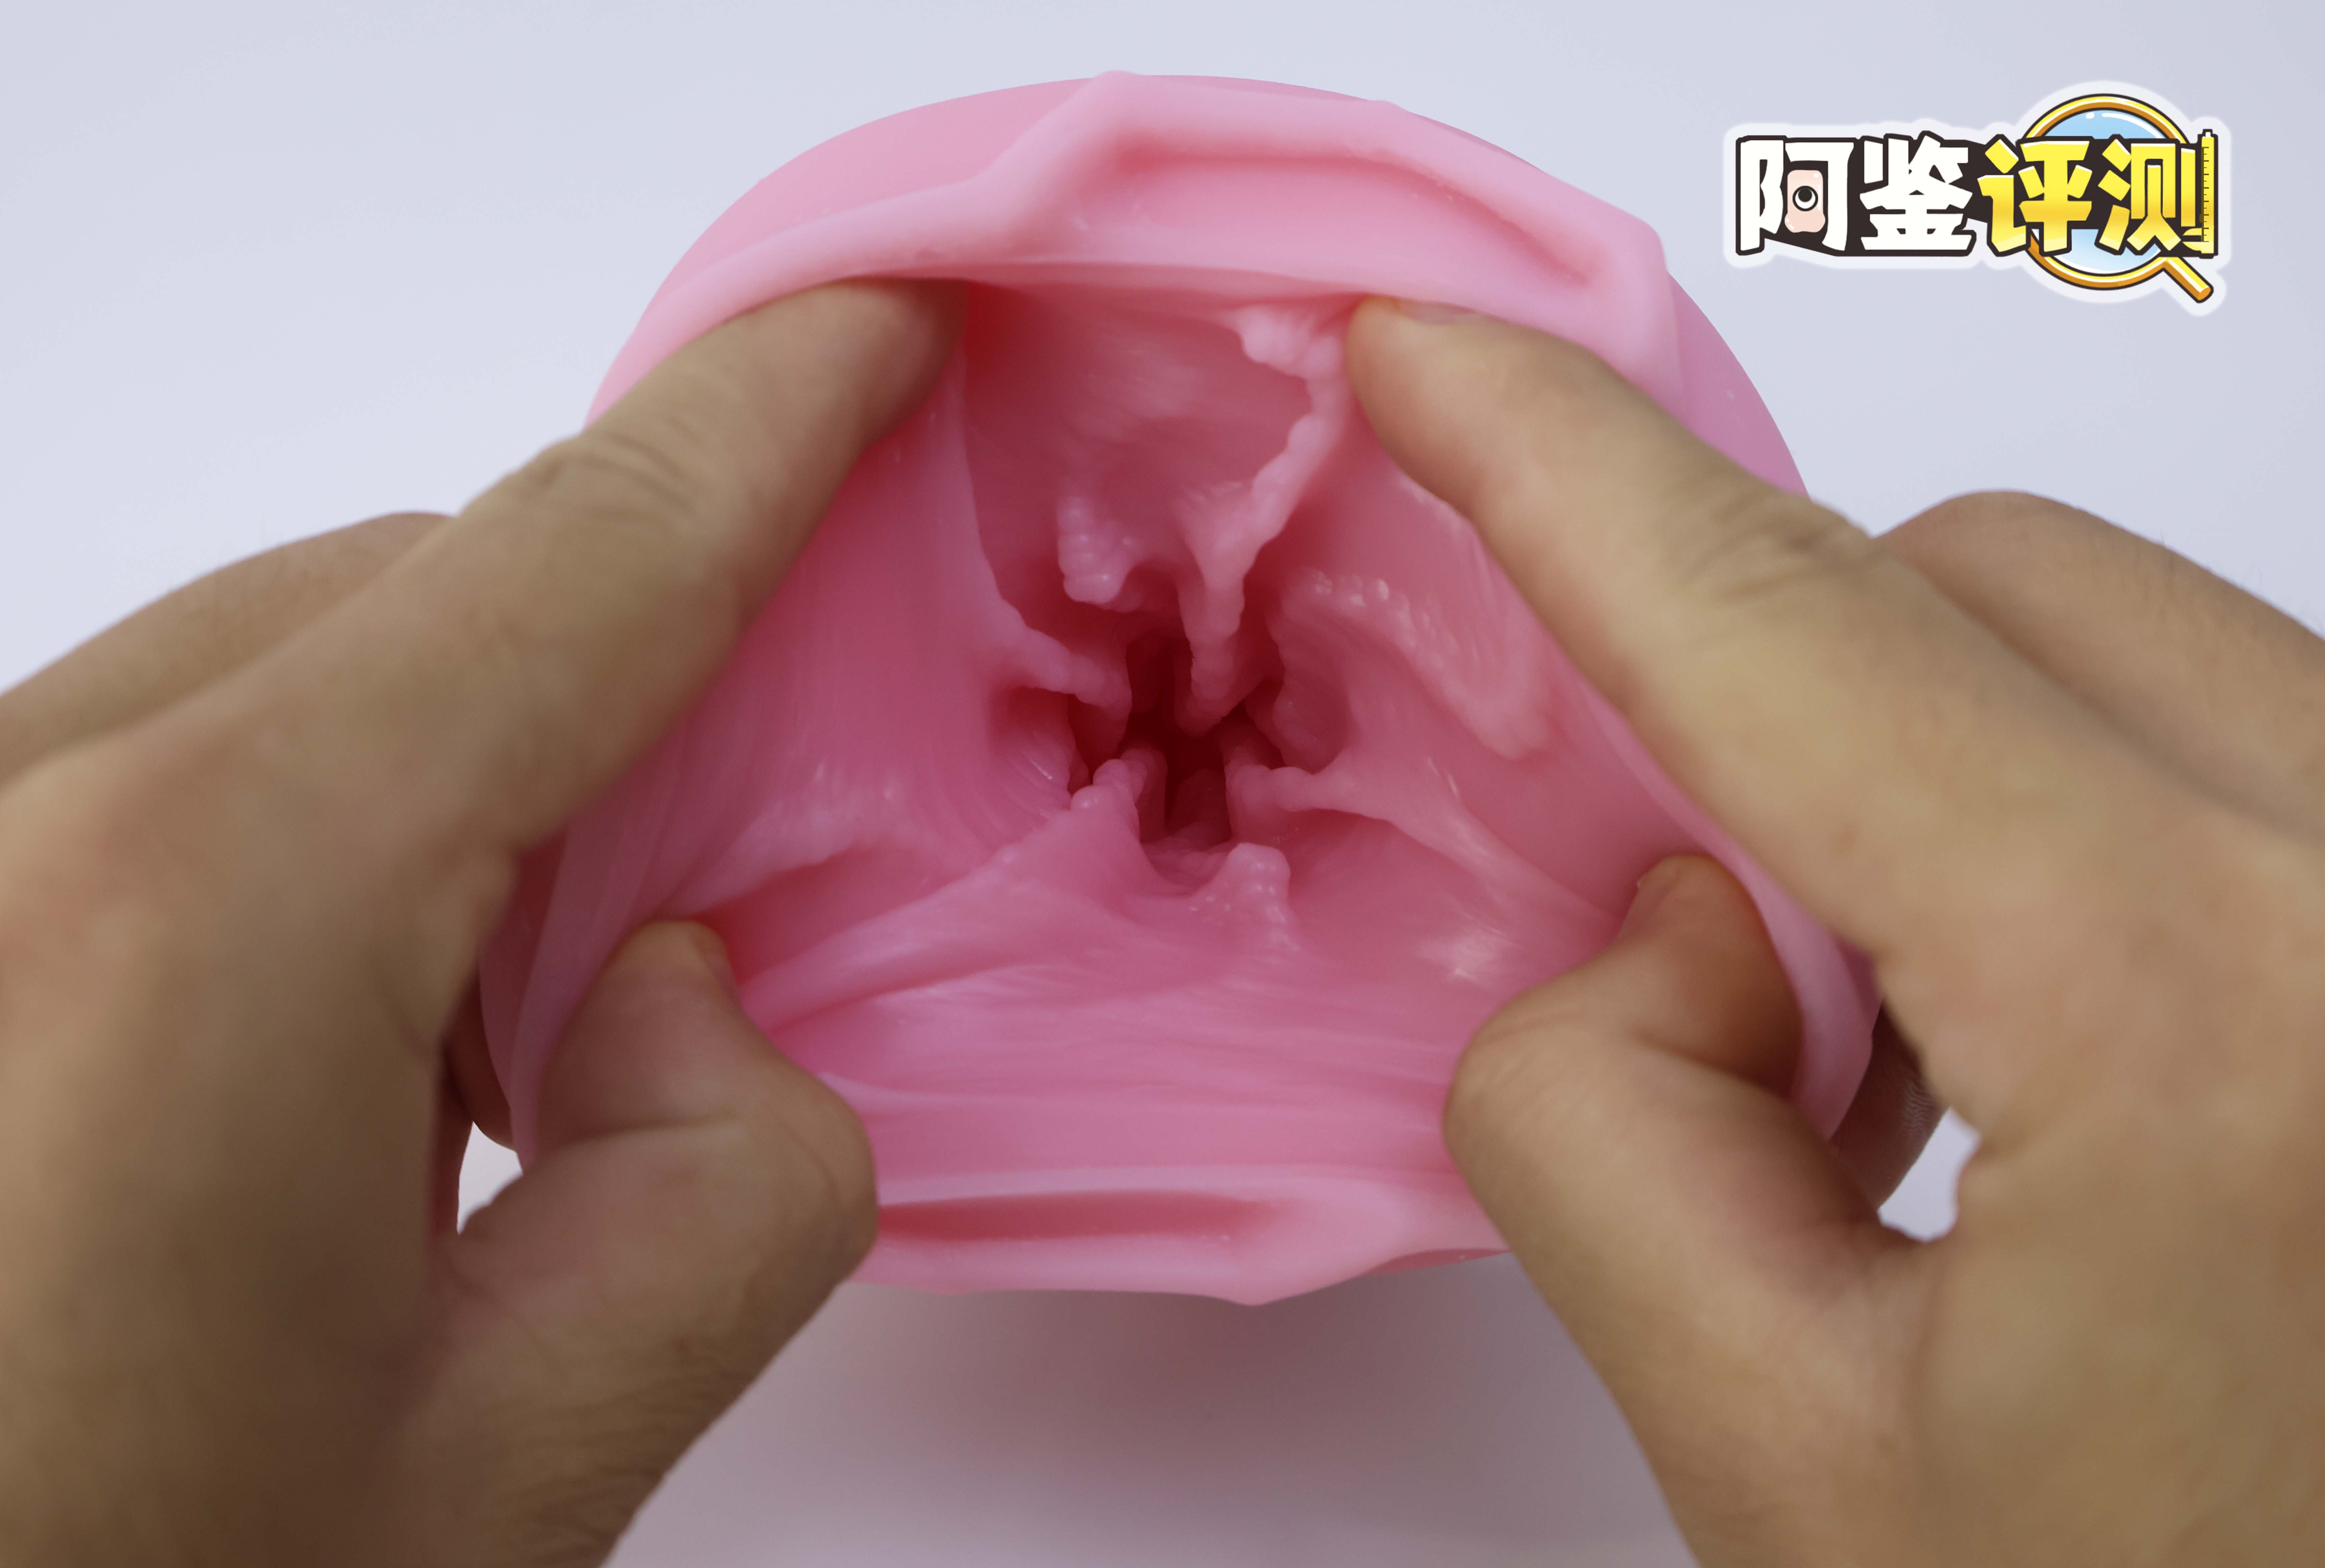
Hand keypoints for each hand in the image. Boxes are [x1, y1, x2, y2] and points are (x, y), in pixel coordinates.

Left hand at [0, 280, 960, 1564]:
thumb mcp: (508, 1472)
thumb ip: (713, 1196)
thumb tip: (679, 1002)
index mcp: (200, 921)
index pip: (571, 565)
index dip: (761, 424)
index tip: (875, 327)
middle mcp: (9, 818)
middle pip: (414, 608)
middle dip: (613, 677)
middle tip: (720, 869)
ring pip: (274, 677)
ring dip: (440, 784)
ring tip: (483, 1039)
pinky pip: (145, 757)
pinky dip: (297, 831)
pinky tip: (317, 1048)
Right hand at [1347, 299, 2324, 1564]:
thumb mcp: (1789, 1466)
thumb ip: (1618, 1142)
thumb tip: (1670, 930)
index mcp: (2218, 1025)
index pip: (1789, 632)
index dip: (1562, 467)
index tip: (1434, 359)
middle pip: (1973, 580)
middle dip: (1779, 702)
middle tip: (1744, 984)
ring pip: (2119, 635)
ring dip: (1945, 769)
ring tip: (1939, 1060)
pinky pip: (2247, 727)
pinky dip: (2090, 813)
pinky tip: (2078, 1051)